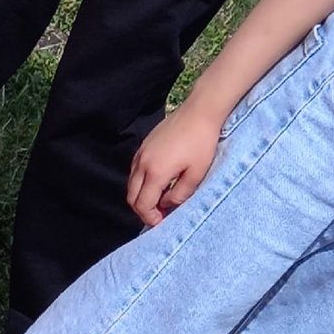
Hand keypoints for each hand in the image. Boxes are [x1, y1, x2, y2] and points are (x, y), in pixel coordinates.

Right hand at [127, 103, 223, 227]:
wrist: (199, 111)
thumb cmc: (202, 142)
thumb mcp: (196, 174)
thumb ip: (179, 195)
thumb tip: (167, 205)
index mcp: (155, 173)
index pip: (142, 205)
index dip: (150, 218)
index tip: (161, 222)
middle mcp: (142, 164)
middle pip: (132, 197)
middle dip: (142, 210)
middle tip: (158, 215)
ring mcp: (141, 153)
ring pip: (131, 184)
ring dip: (141, 196)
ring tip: (158, 199)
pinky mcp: (144, 146)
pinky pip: (135, 171)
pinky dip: (141, 182)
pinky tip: (157, 182)